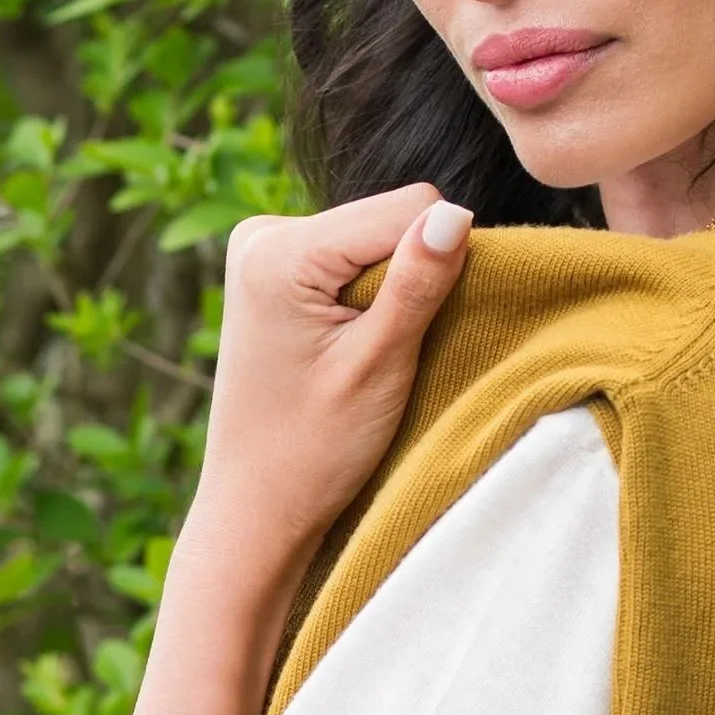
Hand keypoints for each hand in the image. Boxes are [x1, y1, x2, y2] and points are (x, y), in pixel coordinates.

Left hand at [183, 185, 472, 594]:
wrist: (257, 506)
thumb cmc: (315, 450)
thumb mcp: (379, 364)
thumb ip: (418, 282)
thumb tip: (457, 213)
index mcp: (280, 250)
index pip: (410, 209)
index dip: (436, 264)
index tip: (411, 332)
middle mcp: (262, 233)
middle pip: (388, 218)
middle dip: (406, 277)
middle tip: (379, 352)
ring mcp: (262, 248)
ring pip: (374, 237)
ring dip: (386, 290)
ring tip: (358, 356)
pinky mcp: (272, 269)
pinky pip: (350, 257)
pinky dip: (364, 297)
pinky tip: (344, 348)